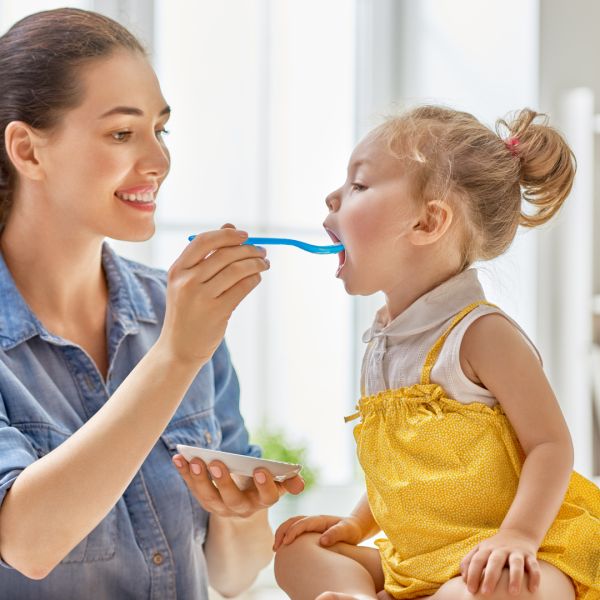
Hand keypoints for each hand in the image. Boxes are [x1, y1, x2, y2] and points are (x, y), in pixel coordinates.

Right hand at [157, 224, 269, 365]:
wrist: (178, 348)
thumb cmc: (187, 311)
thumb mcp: (188, 282)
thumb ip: (206, 256)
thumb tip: (231, 227)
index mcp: (177, 269)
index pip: (204, 241)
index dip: (228, 235)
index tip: (245, 236)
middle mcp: (187, 281)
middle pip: (225, 254)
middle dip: (249, 250)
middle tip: (262, 251)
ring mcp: (201, 297)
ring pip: (237, 270)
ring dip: (256, 263)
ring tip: (264, 263)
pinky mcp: (217, 312)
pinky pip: (242, 287)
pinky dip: (254, 279)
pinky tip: (257, 278)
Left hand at [172, 454, 303, 517]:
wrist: (242, 498)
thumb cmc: (260, 483)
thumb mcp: (276, 482)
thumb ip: (287, 480)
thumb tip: (300, 483)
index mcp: (262, 501)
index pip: (267, 497)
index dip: (264, 485)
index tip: (259, 469)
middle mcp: (240, 508)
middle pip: (232, 499)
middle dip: (224, 481)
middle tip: (217, 462)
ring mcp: (220, 507)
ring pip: (208, 497)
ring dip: (199, 479)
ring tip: (194, 460)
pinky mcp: (204, 500)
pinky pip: (192, 488)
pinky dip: (184, 473)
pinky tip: (178, 457)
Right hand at [273, 514, 364, 550]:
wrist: (354, 528)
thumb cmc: (351, 531)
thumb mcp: (346, 531)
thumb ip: (335, 534)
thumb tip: (322, 541)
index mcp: (320, 519)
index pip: (302, 523)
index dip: (293, 531)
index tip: (286, 543)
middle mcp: (313, 520)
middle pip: (293, 521)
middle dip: (282, 531)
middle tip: (276, 547)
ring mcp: (310, 525)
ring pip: (291, 525)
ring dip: (281, 534)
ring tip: (276, 548)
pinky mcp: (309, 531)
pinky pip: (295, 531)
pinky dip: (286, 536)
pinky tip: (283, 548)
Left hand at [461, 529, 540, 595]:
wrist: (517, 533)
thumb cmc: (494, 548)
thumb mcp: (480, 550)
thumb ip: (469, 562)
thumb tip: (464, 579)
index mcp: (486, 549)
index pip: (477, 560)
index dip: (472, 574)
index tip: (471, 590)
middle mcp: (500, 550)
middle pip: (494, 562)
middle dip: (490, 577)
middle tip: (485, 593)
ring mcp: (516, 552)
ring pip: (516, 563)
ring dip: (514, 577)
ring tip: (513, 593)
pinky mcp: (530, 556)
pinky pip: (534, 566)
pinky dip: (535, 577)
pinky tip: (532, 589)